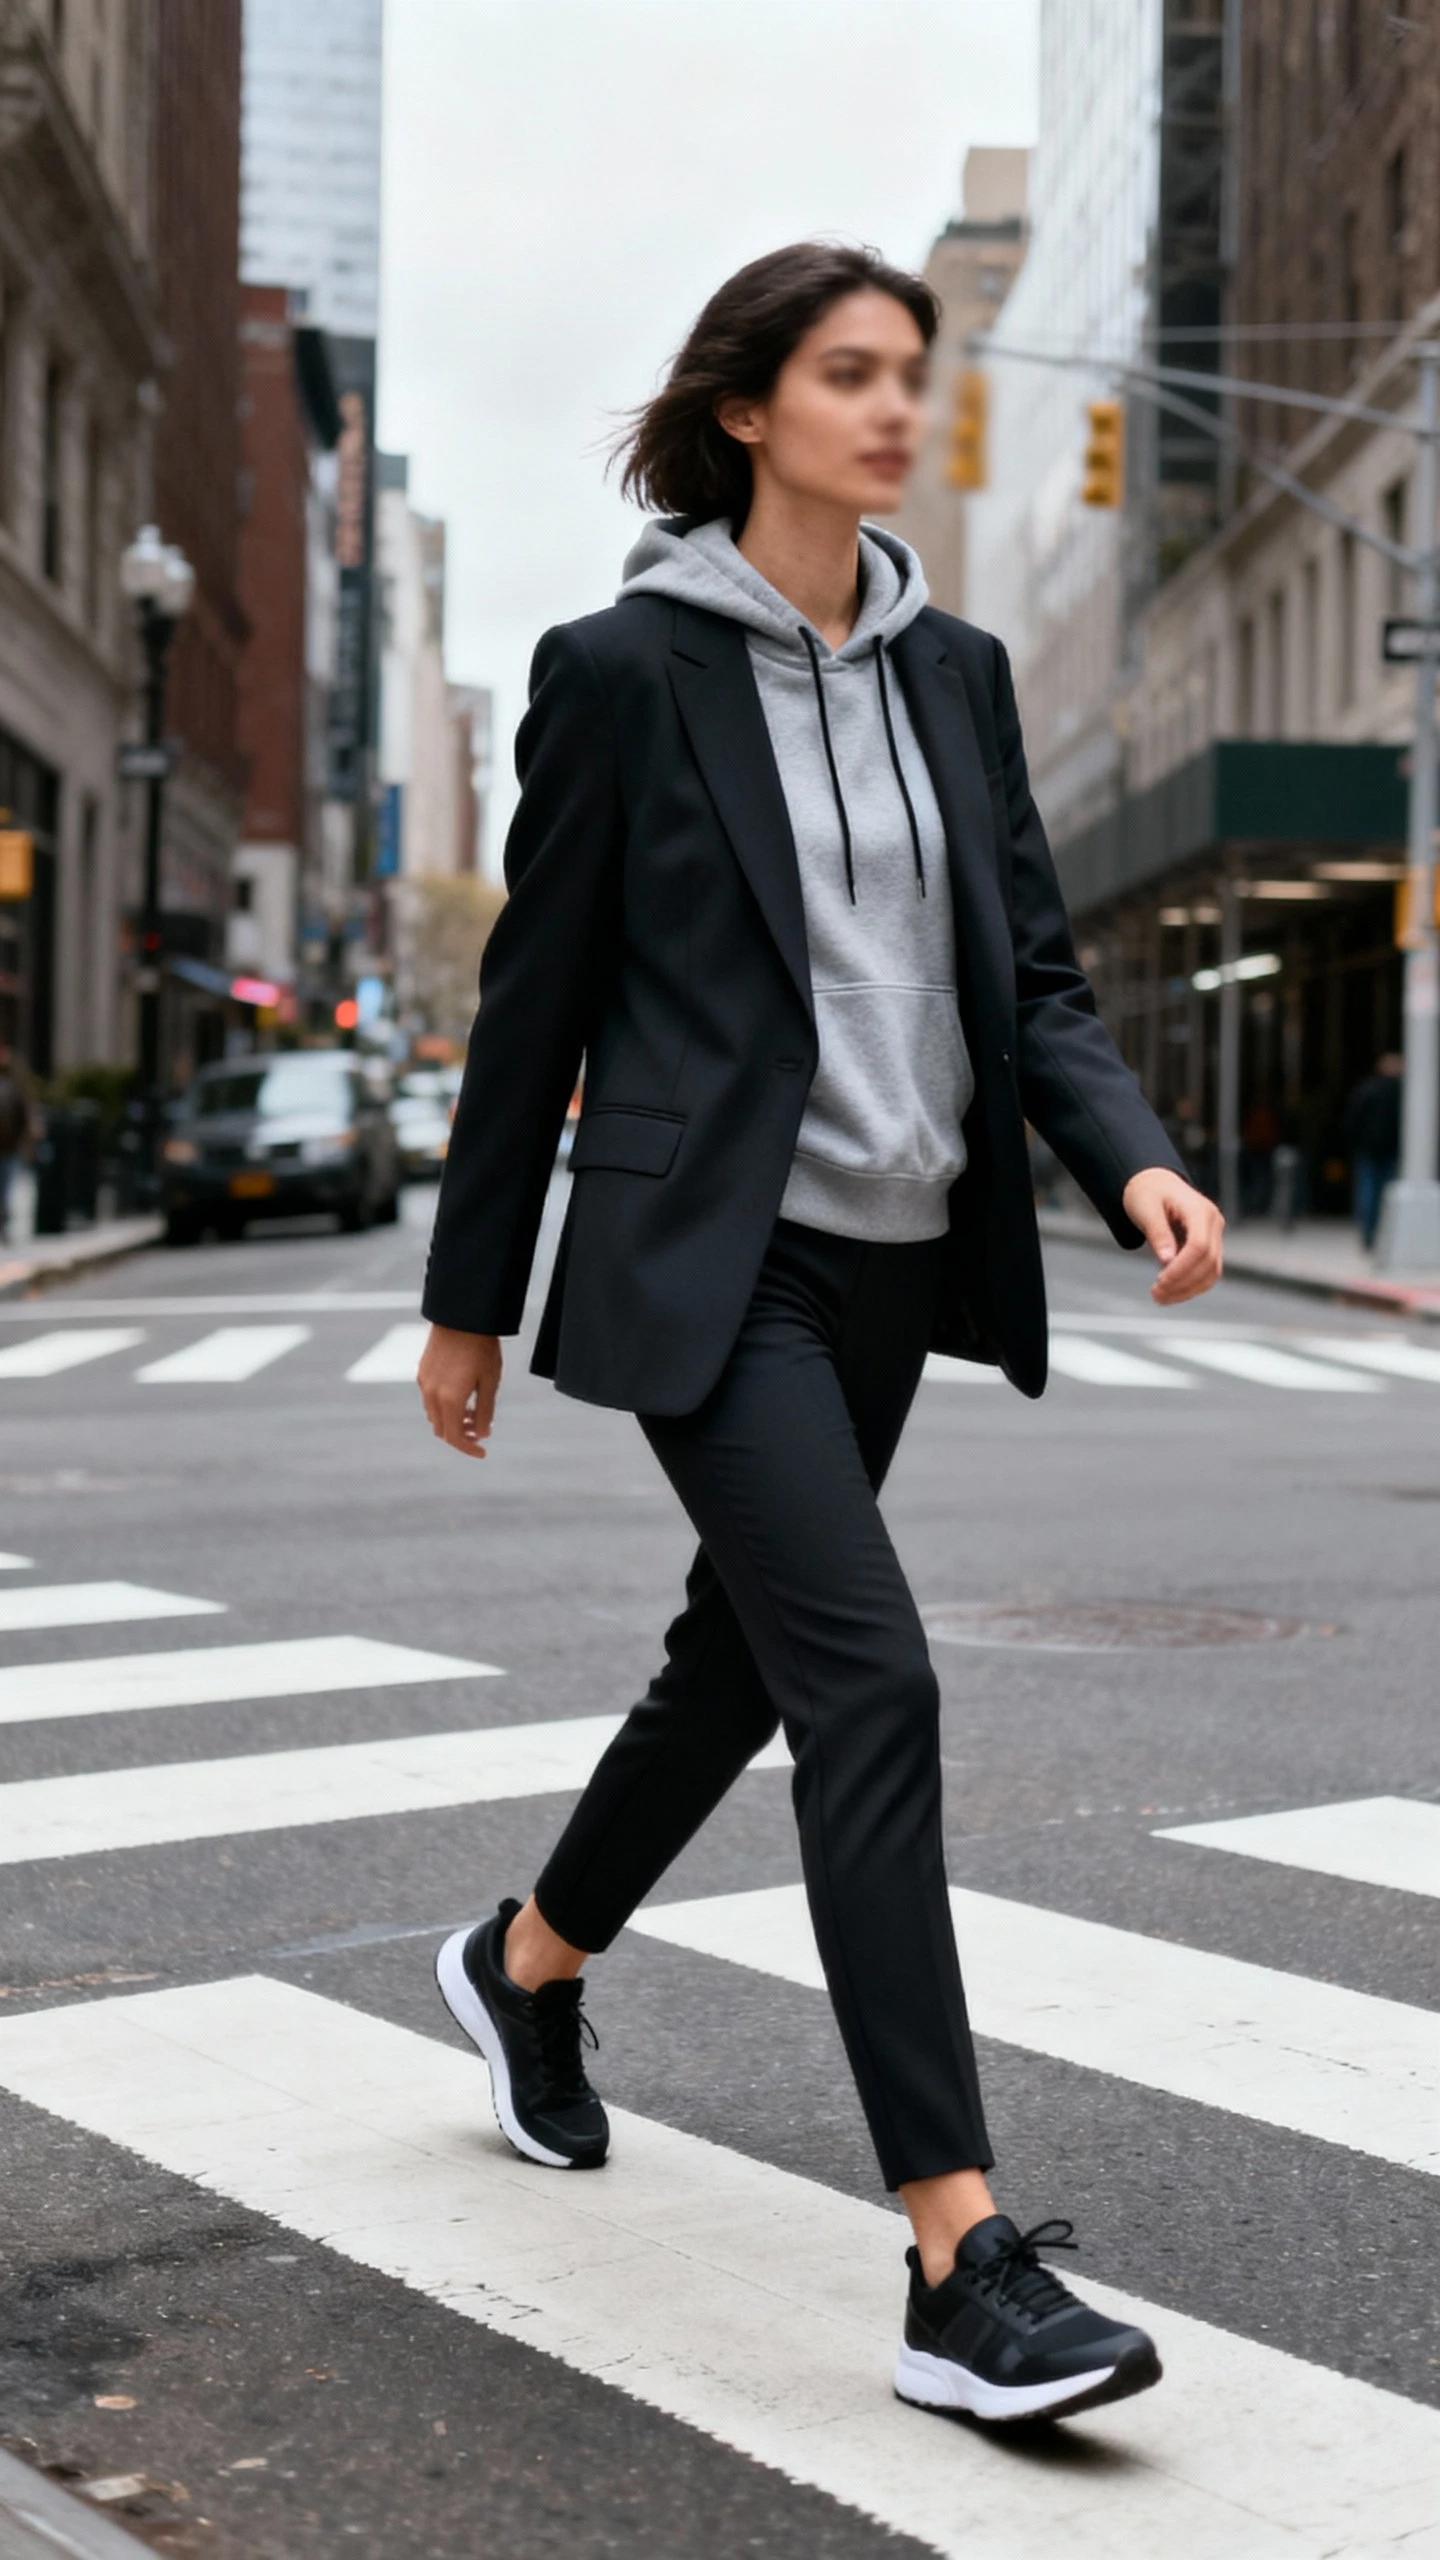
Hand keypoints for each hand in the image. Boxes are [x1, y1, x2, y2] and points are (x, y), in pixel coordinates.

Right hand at [417, 1325, 502, 1458]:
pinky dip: (443, 1408)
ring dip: (451, 1421)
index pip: (455, 1437)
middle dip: (460, 1436)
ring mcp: (424, 1383)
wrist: (462, 1315)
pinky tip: (460, 1396)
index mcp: (450, 1399)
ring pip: (434, 1416)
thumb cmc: (481, 1347)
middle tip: (479, 1431)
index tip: (482, 1452)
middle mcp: (432, 1394)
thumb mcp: (490, 1381)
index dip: (469, 1449)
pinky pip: (430, 1400)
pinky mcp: (422, 1372)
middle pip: (442, 1430)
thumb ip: (485, 1411)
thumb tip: (481, 1434)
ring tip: (471, 1413)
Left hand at [1121, 1168, 1224, 1304]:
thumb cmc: (1148, 1194)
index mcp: (1199, 1210)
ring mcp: (1215, 1234)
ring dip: (1189, 1290)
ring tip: (1161, 1298)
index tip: (1159, 1282)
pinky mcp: (1210, 1246)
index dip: (1181, 1268)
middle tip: (1155, 1295)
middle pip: (1208, 1262)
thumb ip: (1158, 1233)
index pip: (1199, 1246)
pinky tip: (1170, 1291)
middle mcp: (1213, 1222)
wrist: (1155, 1184)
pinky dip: (1191, 1285)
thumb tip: (1167, 1261)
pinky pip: (1207, 1271)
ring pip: (1212, 1272)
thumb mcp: (1146, 1209)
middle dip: (1182, 1283)